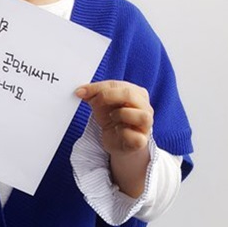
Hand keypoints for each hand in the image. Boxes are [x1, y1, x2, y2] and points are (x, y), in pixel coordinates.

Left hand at [75, 80, 153, 196]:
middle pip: (130, 95)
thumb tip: (81, 91)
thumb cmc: (113, 120)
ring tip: (112, 118)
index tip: (81, 92)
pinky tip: (117, 132)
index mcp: (137, 93)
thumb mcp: (101, 104)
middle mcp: (146, 107)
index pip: (118, 84)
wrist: (117, 141)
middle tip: (94, 102)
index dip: (98, 87)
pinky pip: (135, 137)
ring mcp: (146, 125)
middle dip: (107, 96)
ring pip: (141, 116)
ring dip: (121, 114)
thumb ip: (94, 95)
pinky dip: (124, 134)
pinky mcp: (141, 141)